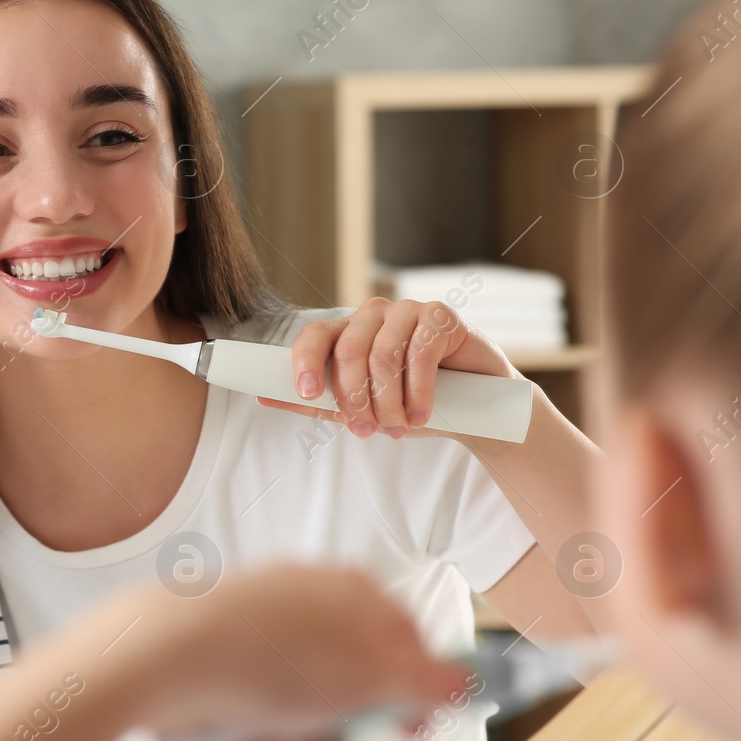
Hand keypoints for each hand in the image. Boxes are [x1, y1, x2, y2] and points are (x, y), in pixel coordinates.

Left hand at [141, 565, 466, 740]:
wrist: (162, 655)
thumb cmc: (264, 655)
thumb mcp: (372, 675)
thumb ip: (427, 680)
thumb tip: (461, 678)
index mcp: (348, 592)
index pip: (404, 638)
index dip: (412, 692)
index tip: (409, 729)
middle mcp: (302, 607)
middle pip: (343, 690)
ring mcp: (254, 635)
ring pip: (291, 714)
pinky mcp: (212, 664)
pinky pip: (244, 717)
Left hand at [259, 298, 520, 439]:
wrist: (475, 408)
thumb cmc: (410, 404)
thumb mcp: (361, 408)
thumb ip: (317, 401)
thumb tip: (264, 394)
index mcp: (347, 332)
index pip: (315, 337)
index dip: (305, 362)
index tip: (307, 394)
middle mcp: (373, 315)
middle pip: (348, 350)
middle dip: (355, 397)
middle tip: (366, 429)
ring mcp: (407, 311)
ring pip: (382, 356)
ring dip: (388, 402)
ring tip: (399, 427)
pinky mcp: (440, 316)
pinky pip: (418, 354)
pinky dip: (417, 393)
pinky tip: (422, 415)